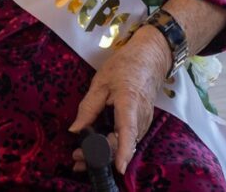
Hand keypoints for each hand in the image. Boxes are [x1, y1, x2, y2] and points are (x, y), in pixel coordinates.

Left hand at [69, 25, 169, 174]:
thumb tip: (75, 130)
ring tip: (82, 156)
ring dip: (105, 152)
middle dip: (100, 155)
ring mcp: (144, 122)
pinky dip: (113, 145)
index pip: (127, 131)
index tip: (119, 168)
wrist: (150, 58)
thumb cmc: (125, 66)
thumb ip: (88, 107)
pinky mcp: (143, 123)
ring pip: (125, 143)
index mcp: (129, 103)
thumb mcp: (101, 82)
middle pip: (122, 143)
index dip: (123, 151)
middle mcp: (141, 117)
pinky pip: (128, 138)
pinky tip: (98, 146)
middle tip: (77, 158)